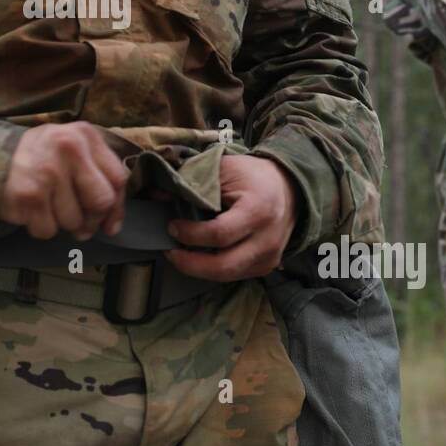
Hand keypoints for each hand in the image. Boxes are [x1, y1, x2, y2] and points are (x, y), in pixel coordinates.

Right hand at [1, 122, 128, 240]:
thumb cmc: (41, 158)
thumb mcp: (73, 151)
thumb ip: (100, 179)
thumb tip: (112, 226)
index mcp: (85, 135)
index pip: (119, 179)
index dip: (116, 207)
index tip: (107, 221)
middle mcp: (69, 148)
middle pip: (101, 202)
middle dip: (91, 219)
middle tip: (76, 219)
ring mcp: (49, 172)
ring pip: (74, 221)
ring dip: (61, 223)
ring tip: (47, 204)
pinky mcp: (30, 195)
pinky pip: (49, 230)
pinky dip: (40, 227)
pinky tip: (31, 210)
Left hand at [166, 155, 300, 281]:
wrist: (288, 188)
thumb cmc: (252, 176)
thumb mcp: (223, 169)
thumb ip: (192, 182)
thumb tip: (157, 197)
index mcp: (258, 210)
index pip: (220, 234)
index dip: (191, 234)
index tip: (173, 226)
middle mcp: (267, 239)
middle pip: (223, 266)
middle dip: (190, 263)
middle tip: (170, 251)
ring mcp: (269, 257)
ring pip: (227, 276)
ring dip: (199, 269)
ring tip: (181, 255)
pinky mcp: (266, 266)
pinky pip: (235, 276)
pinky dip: (213, 269)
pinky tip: (200, 257)